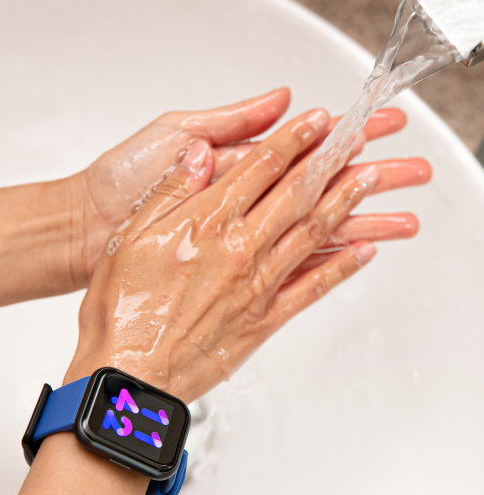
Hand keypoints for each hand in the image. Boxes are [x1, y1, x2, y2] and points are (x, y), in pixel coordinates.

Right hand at [66, 107, 430, 401]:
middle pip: (296, 193)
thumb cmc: (124, 310)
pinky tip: (363, 252)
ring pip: (313, 233)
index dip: (293, 139)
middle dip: (330, 159)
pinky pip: (314, 287)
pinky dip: (342, 267)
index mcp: (207, 222)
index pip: (261, 167)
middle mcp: (241, 248)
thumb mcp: (131, 236)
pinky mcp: (266, 319)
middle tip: (356, 137)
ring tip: (370, 179)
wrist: (132, 373)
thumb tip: (200, 154)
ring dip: (345, 202)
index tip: (315, 121)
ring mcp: (258, 284)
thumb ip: (171, 191)